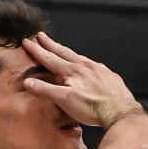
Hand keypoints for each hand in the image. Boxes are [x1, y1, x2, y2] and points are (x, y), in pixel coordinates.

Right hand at [19, 33, 143, 127]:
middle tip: (41, 36)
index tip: (27, 42)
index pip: (49, 58)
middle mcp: (86, 66)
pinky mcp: (110, 76)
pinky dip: (86, 63)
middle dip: (50, 44)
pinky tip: (88, 66)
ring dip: (68, 52)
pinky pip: (95, 66)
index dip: (37, 50)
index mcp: (72, 70)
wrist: (120, 112)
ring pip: (80, 57)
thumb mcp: (64, 100)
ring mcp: (99, 70)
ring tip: (62, 50)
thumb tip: (28, 82)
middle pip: (64, 52)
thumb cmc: (92, 108)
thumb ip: (45, 90)